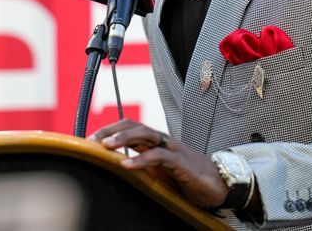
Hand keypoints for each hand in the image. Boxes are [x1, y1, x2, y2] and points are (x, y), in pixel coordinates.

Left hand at [88, 119, 228, 207]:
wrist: (220, 186)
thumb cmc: (189, 178)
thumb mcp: (160, 170)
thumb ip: (144, 162)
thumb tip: (118, 162)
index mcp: (157, 142)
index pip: (131, 126)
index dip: (111, 129)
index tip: (91, 138)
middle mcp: (163, 141)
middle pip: (135, 125)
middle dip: (111, 130)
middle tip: (92, 139)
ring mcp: (173, 149)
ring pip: (146, 135)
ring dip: (123, 139)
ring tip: (105, 146)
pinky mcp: (182, 163)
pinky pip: (159, 156)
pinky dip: (141, 159)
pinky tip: (127, 164)